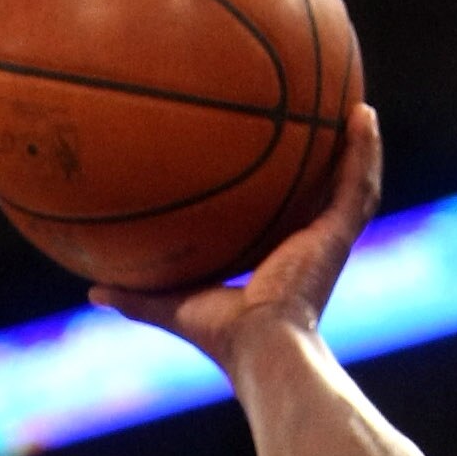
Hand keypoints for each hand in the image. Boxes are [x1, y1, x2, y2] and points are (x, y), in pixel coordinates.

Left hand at [89, 105, 382, 377]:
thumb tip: (92, 290)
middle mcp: (305, 248)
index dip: (281, 191)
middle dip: (324, 162)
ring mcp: (327, 241)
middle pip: (320, 196)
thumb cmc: (220, 336)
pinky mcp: (339, 237)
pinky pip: (357, 184)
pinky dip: (365, 149)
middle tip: (321, 121)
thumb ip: (137, 294)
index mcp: (275, 263)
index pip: (281, 218)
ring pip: (350, 186)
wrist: (261, 347)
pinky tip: (363, 113)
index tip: (273, 159)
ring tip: (357, 108)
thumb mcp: (170, 304)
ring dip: (356, 148)